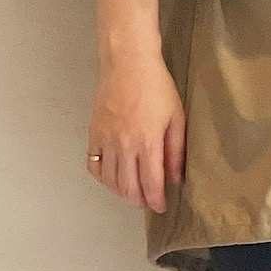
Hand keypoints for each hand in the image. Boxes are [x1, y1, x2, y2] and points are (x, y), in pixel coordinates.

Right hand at [87, 56, 185, 211]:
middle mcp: (124, 145)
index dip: (156, 200)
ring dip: (121, 193)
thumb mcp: (176, 117)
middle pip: (128, 187)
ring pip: (110, 180)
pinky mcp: (94, 134)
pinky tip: (112, 179)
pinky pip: (94, 165)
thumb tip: (176, 177)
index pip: (151, 183)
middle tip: (148, 203)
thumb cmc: (156, 86)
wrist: (127, 64)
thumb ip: (176, 150)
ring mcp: (106, 140)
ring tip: (133, 194)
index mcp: (147, 142)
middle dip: (139, 201)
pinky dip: (103, 178)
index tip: (160, 206)